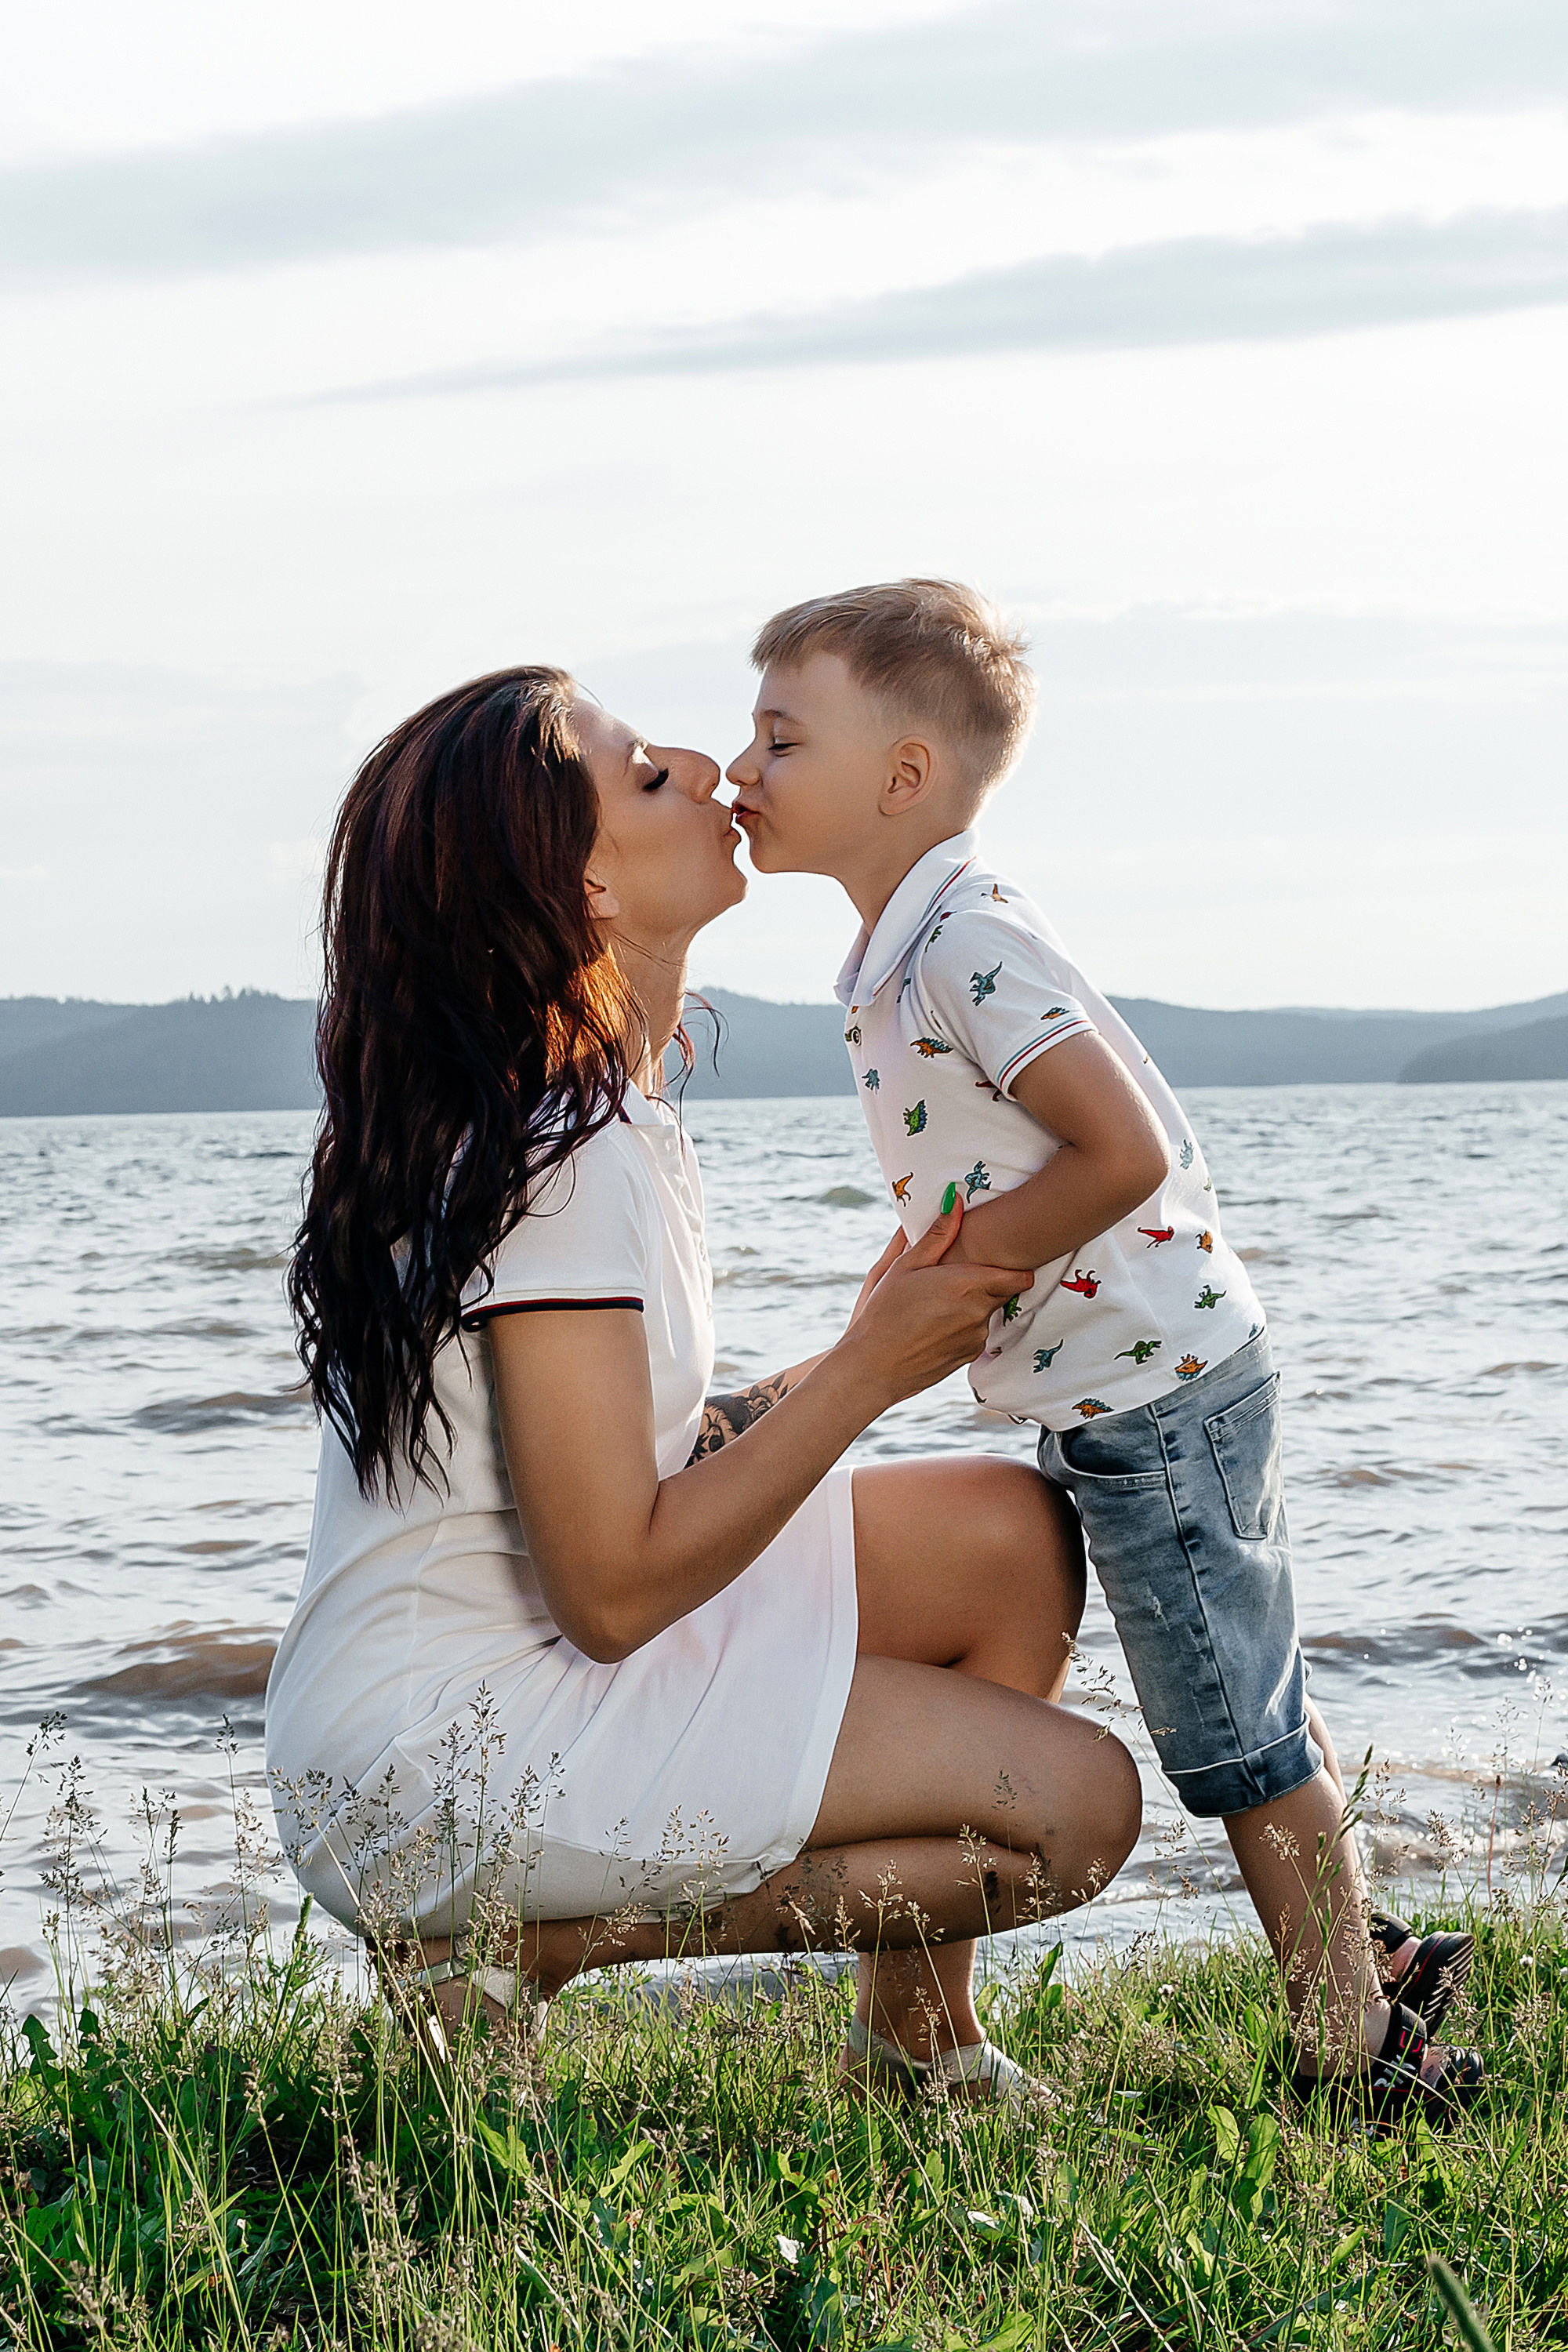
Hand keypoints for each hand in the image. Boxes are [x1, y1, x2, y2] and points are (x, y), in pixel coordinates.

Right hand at [837, 1195, 1030, 1406]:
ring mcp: (975, 1338)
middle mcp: (979, 1313)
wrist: (871, 1369)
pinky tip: (934, 1325)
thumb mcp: (903, 1267)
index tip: (997, 1259)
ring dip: (973, 1305)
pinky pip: (976, 1333)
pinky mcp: (968, 1356)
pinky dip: (963, 1325)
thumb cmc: (882, 1314)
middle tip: (960, 1275)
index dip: (1012, 1266)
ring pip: (988, 1312)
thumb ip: (936, 1235)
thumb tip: (956, 1201)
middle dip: (989, 1281)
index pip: (1018, 1276)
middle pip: (1005, 1291)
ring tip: (937, 1304)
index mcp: (966, 1286)